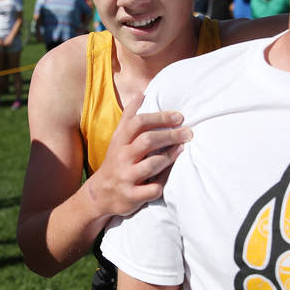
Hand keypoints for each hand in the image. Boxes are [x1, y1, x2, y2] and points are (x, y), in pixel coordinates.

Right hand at [87, 93, 192, 217]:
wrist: (100, 194)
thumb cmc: (116, 160)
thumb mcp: (118, 138)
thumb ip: (129, 117)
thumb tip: (141, 93)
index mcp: (120, 141)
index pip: (138, 123)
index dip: (160, 118)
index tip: (179, 117)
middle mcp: (122, 157)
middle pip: (147, 141)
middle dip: (170, 135)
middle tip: (188, 132)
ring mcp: (126, 177)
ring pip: (151, 165)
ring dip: (169, 157)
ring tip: (182, 149)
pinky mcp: (131, 196)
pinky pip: (152, 189)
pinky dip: (162, 183)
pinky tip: (170, 176)